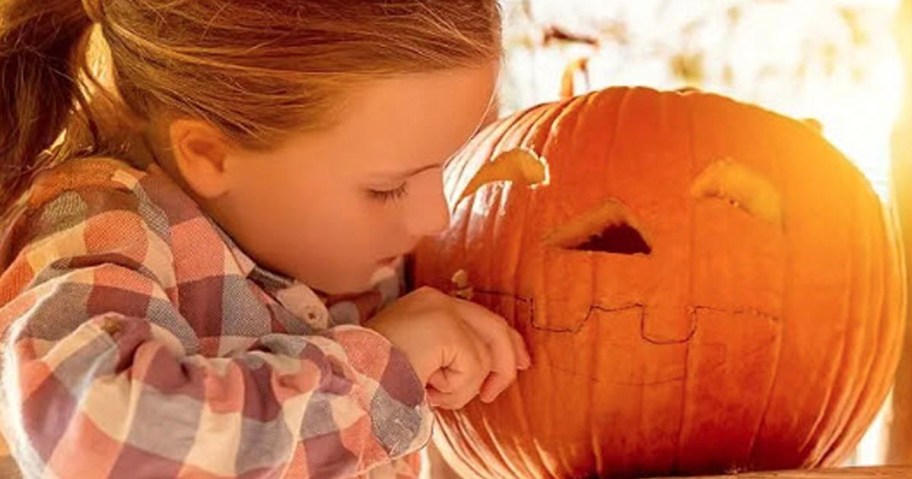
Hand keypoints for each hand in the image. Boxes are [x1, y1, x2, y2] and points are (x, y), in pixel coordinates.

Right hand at [365, 287, 530, 408]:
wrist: (349, 378)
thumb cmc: (376, 375)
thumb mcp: (417, 359)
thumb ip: (448, 354)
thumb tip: (486, 369)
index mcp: (428, 302)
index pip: (480, 317)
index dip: (505, 341)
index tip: (518, 364)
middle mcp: (437, 299)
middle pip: (494, 326)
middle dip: (507, 360)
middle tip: (496, 391)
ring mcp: (442, 310)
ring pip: (483, 356)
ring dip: (461, 389)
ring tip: (432, 394)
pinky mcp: (446, 328)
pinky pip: (473, 368)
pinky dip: (455, 390)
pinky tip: (428, 390)